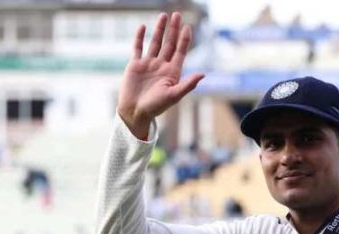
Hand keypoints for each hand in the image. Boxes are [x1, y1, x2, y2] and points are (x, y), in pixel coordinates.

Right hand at [117, 12, 204, 139]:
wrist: (135, 112)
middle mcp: (162, 66)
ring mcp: (149, 64)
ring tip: (163, 16)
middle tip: (177, 15)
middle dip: (173, 30)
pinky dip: (140, 37)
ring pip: (155, 43)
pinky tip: (143, 26)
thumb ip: (188, 84)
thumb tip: (204, 74)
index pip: (180, 51)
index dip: (185, 39)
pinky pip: (138, 48)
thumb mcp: (174, 95)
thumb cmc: (156, 107)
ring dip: (159, 30)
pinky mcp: (135, 65)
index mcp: (172, 72)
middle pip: (169, 44)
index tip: (188, 26)